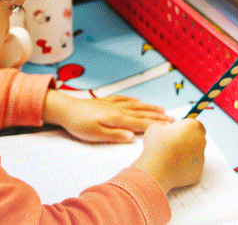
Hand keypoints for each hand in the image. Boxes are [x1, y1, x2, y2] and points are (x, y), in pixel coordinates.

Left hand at [43, 90, 172, 142]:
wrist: (64, 109)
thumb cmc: (78, 124)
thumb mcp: (95, 134)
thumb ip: (115, 136)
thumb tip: (133, 137)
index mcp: (117, 119)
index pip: (142, 123)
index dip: (157, 125)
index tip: (171, 127)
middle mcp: (118, 109)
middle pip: (142, 113)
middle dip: (158, 116)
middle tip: (173, 119)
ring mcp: (112, 104)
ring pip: (135, 105)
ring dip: (149, 107)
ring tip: (162, 109)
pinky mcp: (105, 102)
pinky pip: (124, 99)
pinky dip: (134, 100)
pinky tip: (138, 101)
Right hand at [132, 119, 205, 192]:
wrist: (157, 168)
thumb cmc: (157, 146)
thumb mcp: (154, 127)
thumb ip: (164, 126)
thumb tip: (165, 130)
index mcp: (193, 126)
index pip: (194, 124)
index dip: (184, 127)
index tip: (175, 131)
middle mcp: (201, 140)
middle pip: (196, 138)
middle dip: (185, 140)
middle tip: (171, 144)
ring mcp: (201, 156)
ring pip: (194, 153)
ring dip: (185, 153)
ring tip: (169, 156)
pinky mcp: (198, 171)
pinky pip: (192, 166)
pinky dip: (184, 166)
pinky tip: (172, 166)